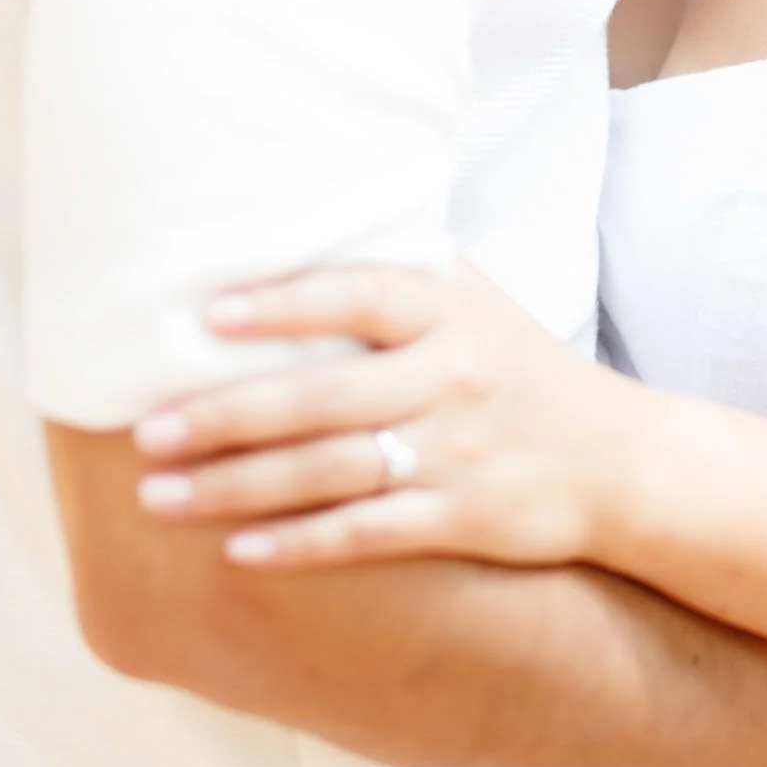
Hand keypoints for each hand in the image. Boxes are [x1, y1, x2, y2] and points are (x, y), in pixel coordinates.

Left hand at [132, 262, 640, 570]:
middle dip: (226, 416)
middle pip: (324, 396)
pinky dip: (300, 545)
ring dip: (237, 487)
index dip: (283, 303)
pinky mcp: (466, 519)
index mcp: (451, 313)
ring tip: (159, 497)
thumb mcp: (478, 304)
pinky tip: (238, 551)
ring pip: (332, 471)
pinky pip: (369, 534)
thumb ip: (403, 271)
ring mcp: (459, 452)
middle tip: (146, 431)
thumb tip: (304, 215)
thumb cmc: (523, 371)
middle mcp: (453, 377)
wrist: (621, 461)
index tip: (207, 315)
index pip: (358, 296)